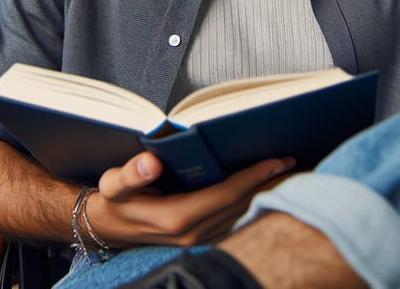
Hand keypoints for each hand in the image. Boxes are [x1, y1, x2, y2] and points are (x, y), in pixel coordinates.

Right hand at [91, 151, 294, 246]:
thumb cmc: (114, 201)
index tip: (277, 160)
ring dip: (264, 193)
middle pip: (242, 205)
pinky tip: (263, 189)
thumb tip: (151, 162)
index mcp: (178, 217)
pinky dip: (252, 203)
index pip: (228, 194)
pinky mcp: (200, 238)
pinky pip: (234, 219)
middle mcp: (193, 233)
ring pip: (241, 214)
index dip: (254, 176)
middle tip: (294, 162)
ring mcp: (198, 239)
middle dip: (269, 182)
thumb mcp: (113, 184)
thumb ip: (131, 173)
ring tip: (286, 173)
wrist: (105, 227)